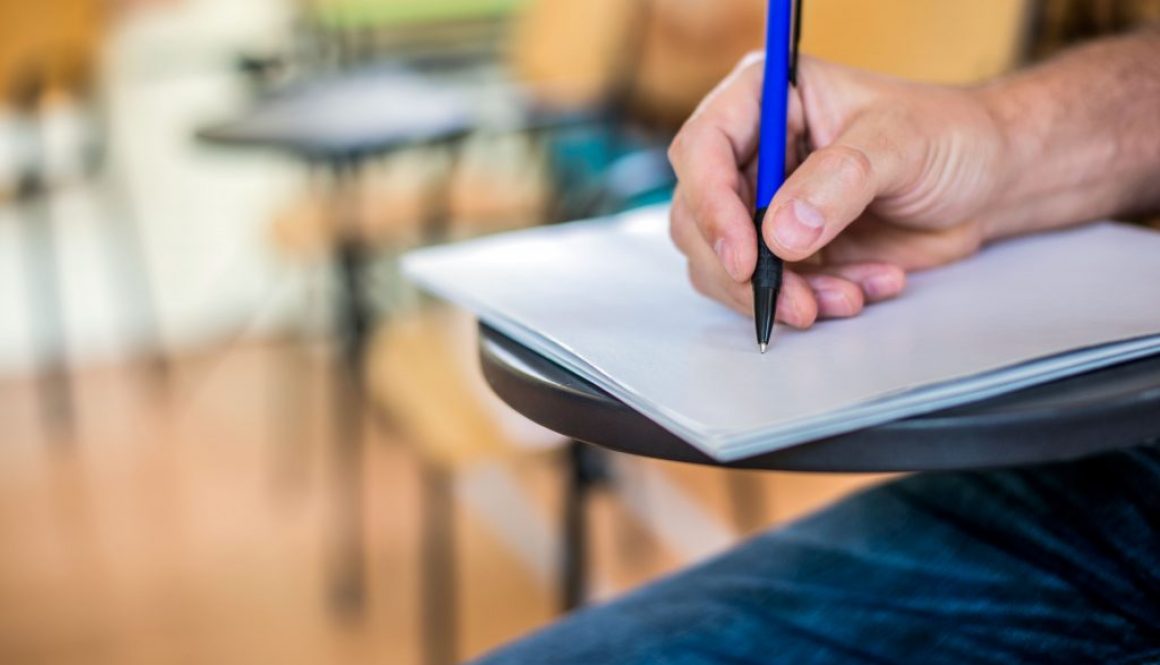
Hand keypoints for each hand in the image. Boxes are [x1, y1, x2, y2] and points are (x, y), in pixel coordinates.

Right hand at [667, 54, 1005, 326]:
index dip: (711, 205)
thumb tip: (783, 231)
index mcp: (766, 99)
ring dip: (777, 294)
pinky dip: (810, 302)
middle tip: (792, 299)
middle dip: (742, 270)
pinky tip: (863, 287)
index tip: (746, 255)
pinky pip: (766, 290)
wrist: (987, 183)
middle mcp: (753, 153)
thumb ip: (842, 179)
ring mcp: (764, 205)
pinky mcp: (785, 250)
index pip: (702, 149)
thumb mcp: (903, 142)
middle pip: (698, 218)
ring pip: (723, 265)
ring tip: (844, 297)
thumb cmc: (950, 137)